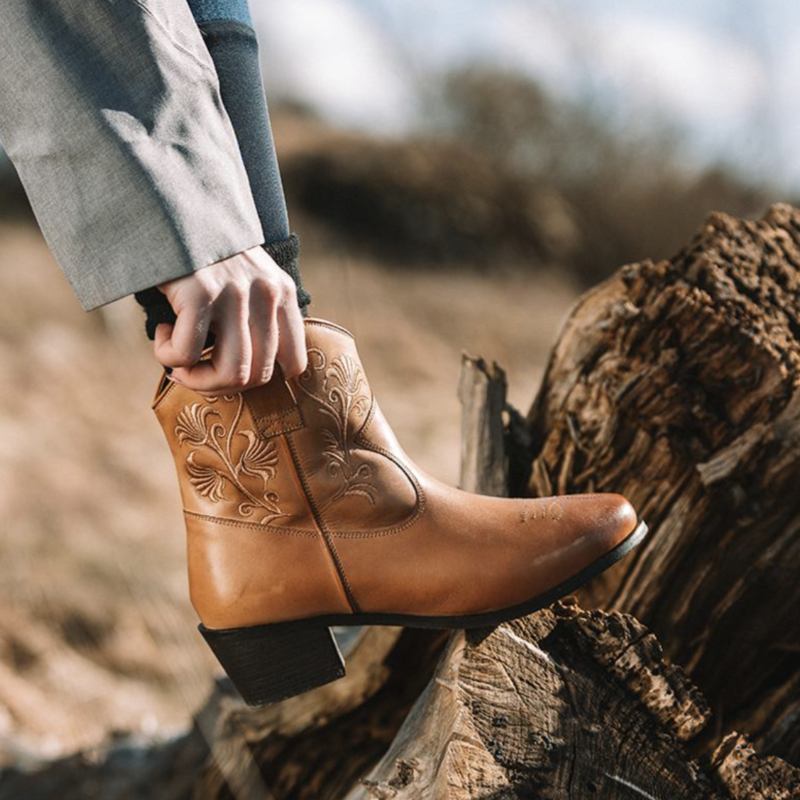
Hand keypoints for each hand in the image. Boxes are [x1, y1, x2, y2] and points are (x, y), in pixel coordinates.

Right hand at [152, 246, 306, 396]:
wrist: (172, 203)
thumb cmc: (204, 253)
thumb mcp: (247, 278)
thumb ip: (257, 316)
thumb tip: (247, 375)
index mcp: (284, 294)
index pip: (294, 364)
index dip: (257, 378)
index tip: (227, 367)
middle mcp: (267, 295)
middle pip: (258, 377)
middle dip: (219, 385)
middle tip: (193, 370)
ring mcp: (236, 294)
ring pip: (230, 374)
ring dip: (195, 378)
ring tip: (178, 359)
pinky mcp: (200, 292)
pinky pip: (186, 354)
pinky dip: (168, 355)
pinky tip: (163, 331)